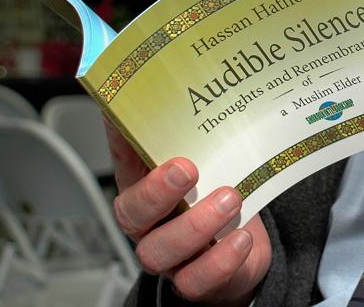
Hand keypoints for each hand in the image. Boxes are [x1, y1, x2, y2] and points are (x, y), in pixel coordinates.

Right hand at [105, 122, 270, 304]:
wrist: (241, 248)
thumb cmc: (217, 195)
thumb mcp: (209, 159)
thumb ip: (194, 128)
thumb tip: (178, 82)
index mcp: (145, 186)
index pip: (123, 160)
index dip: (122, 142)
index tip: (131, 118)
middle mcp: (149, 223)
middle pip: (132, 213)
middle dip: (156, 190)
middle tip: (186, 168)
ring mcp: (171, 255)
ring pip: (162, 249)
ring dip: (196, 224)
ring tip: (229, 198)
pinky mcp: (198, 280)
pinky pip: (198, 280)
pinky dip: (219, 261)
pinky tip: (240, 239)